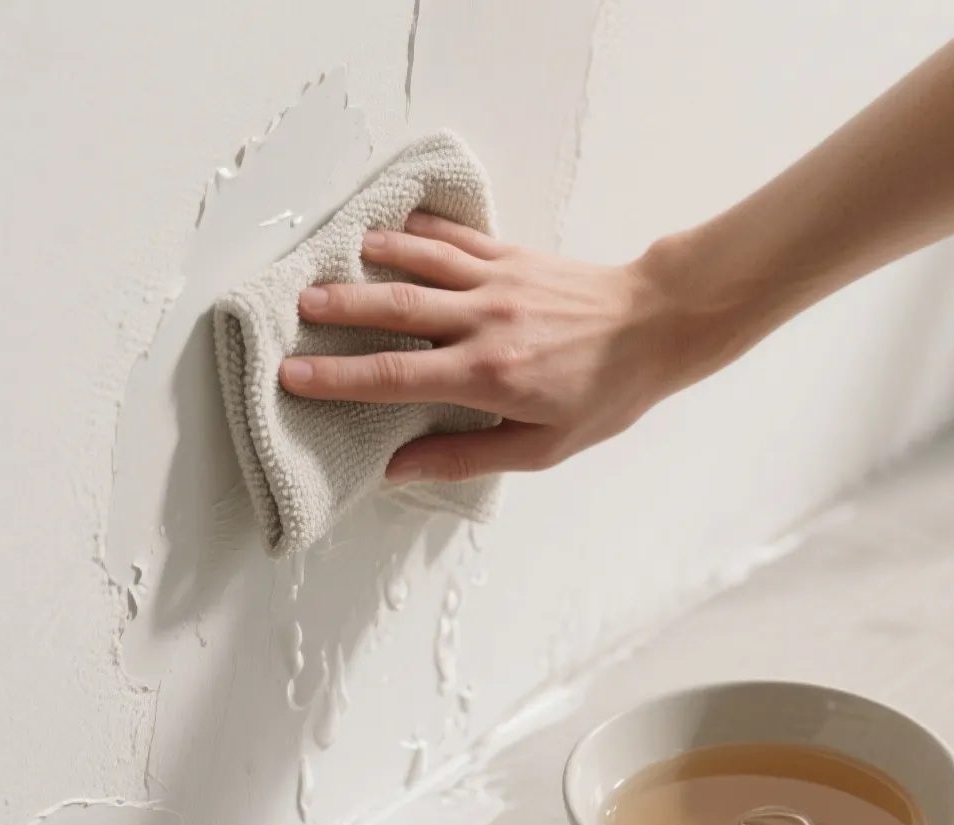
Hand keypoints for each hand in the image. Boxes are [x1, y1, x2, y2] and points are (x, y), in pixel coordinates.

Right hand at [279, 213, 709, 482]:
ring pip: (419, 263)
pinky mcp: (513, 255)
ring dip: (369, 261)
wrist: (659, 325)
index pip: (395, 375)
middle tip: (295, 308)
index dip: (338, 377)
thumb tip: (398, 468)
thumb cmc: (606, 392)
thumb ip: (465, 457)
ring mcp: (498, 281)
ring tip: (327, 263)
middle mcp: (485, 321)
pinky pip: (455, 238)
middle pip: (395, 309)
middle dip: (339, 308)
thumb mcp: (543, 447)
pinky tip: (389, 228)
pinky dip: (418, 231)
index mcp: (488, 375)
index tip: (294, 376)